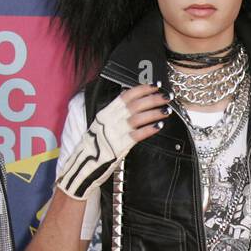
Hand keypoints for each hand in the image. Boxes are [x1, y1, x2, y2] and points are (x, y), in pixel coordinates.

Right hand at [56, 83, 166, 201]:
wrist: (83, 164)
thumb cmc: (94, 144)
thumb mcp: (101, 124)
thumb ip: (114, 112)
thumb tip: (129, 98)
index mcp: (106, 112)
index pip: (126, 96)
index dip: (142, 89)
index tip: (155, 86)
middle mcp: (110, 120)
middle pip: (135, 105)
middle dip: (153, 99)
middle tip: (166, 97)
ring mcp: (115, 132)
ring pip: (138, 118)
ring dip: (154, 112)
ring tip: (166, 110)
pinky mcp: (119, 146)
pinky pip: (137, 135)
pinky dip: (149, 129)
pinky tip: (159, 125)